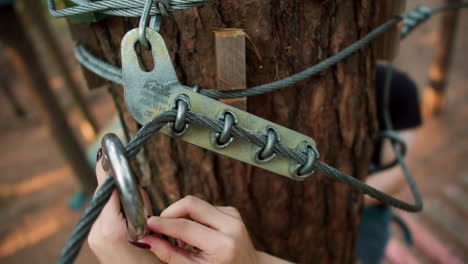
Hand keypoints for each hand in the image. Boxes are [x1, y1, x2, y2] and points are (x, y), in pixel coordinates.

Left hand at [88, 160, 162, 263]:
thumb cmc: (152, 260)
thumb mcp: (152, 228)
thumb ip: (139, 204)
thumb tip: (129, 182)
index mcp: (111, 229)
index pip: (107, 191)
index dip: (107, 173)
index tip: (103, 155)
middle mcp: (96, 232)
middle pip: (105, 196)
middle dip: (119, 190)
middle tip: (139, 204)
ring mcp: (93, 237)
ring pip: (104, 205)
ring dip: (117, 201)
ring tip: (137, 218)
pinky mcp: (94, 239)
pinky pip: (103, 215)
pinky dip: (115, 211)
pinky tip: (128, 220)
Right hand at [140, 195, 259, 263]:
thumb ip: (170, 254)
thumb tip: (147, 240)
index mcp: (223, 245)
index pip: (186, 227)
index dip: (163, 224)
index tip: (147, 224)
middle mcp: (231, 226)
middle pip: (191, 203)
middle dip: (170, 212)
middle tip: (158, 226)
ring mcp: (233, 216)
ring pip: (196, 203)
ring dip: (181, 216)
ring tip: (179, 239)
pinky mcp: (231, 211)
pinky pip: (204, 207)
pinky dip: (193, 218)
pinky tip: (195, 235)